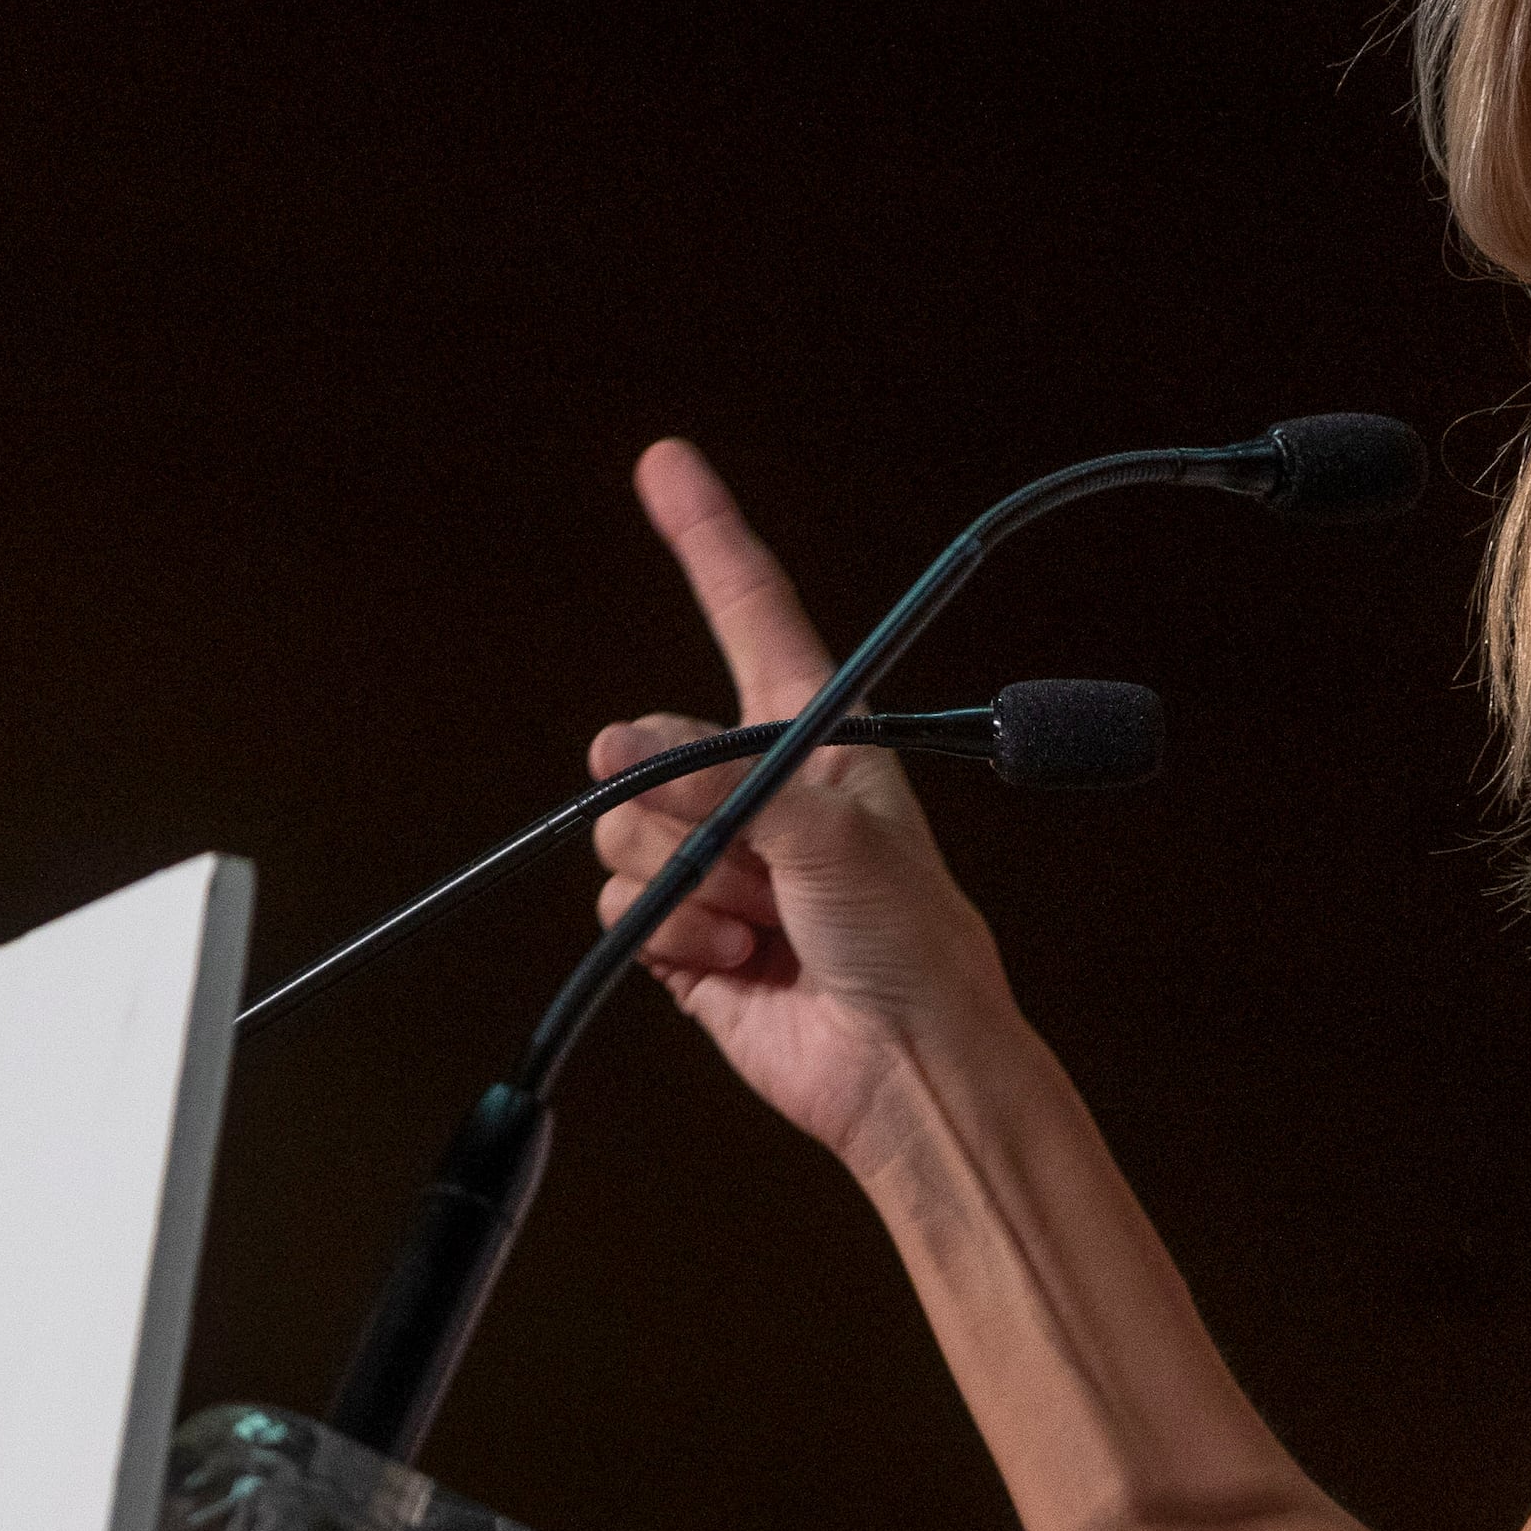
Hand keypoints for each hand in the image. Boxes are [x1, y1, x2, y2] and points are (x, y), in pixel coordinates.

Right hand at [589, 440, 1023, 1170]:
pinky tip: (742, 965)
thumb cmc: (913, 943)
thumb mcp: (837, 836)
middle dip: (690, 812)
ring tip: (767, 924)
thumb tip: (618, 753)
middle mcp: (761, 790)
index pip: (752, 611)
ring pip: (628, 836)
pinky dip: (677, 942)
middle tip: (763, 867)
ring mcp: (719, 863)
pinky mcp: (685, 936)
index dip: (709, 536)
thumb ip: (722, 783)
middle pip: (654, 749)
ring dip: (693, 890)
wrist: (906, 1066)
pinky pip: (625, 912)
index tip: (668, 464)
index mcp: (817, 738)